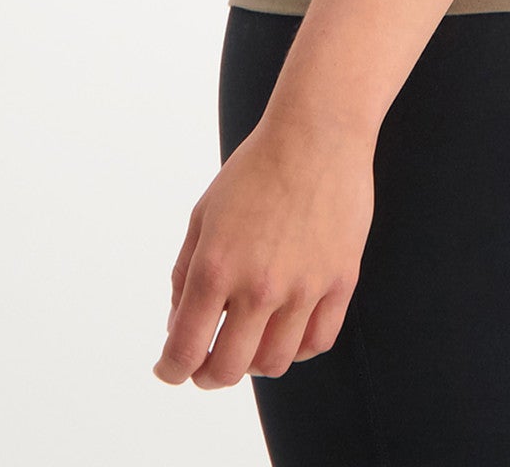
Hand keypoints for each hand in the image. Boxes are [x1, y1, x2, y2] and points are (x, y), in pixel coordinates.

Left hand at [152, 112, 375, 387]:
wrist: (316, 133)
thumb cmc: (255, 169)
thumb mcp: (203, 215)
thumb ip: (185, 275)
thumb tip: (180, 326)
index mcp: (216, 267)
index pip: (185, 350)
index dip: (171, 370)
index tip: (170, 369)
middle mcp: (258, 285)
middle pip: (228, 370)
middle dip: (208, 375)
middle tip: (206, 364)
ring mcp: (304, 286)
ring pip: (274, 363)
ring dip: (254, 363)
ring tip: (250, 343)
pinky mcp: (340, 280)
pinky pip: (318, 341)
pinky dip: (297, 348)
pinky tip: (286, 331)